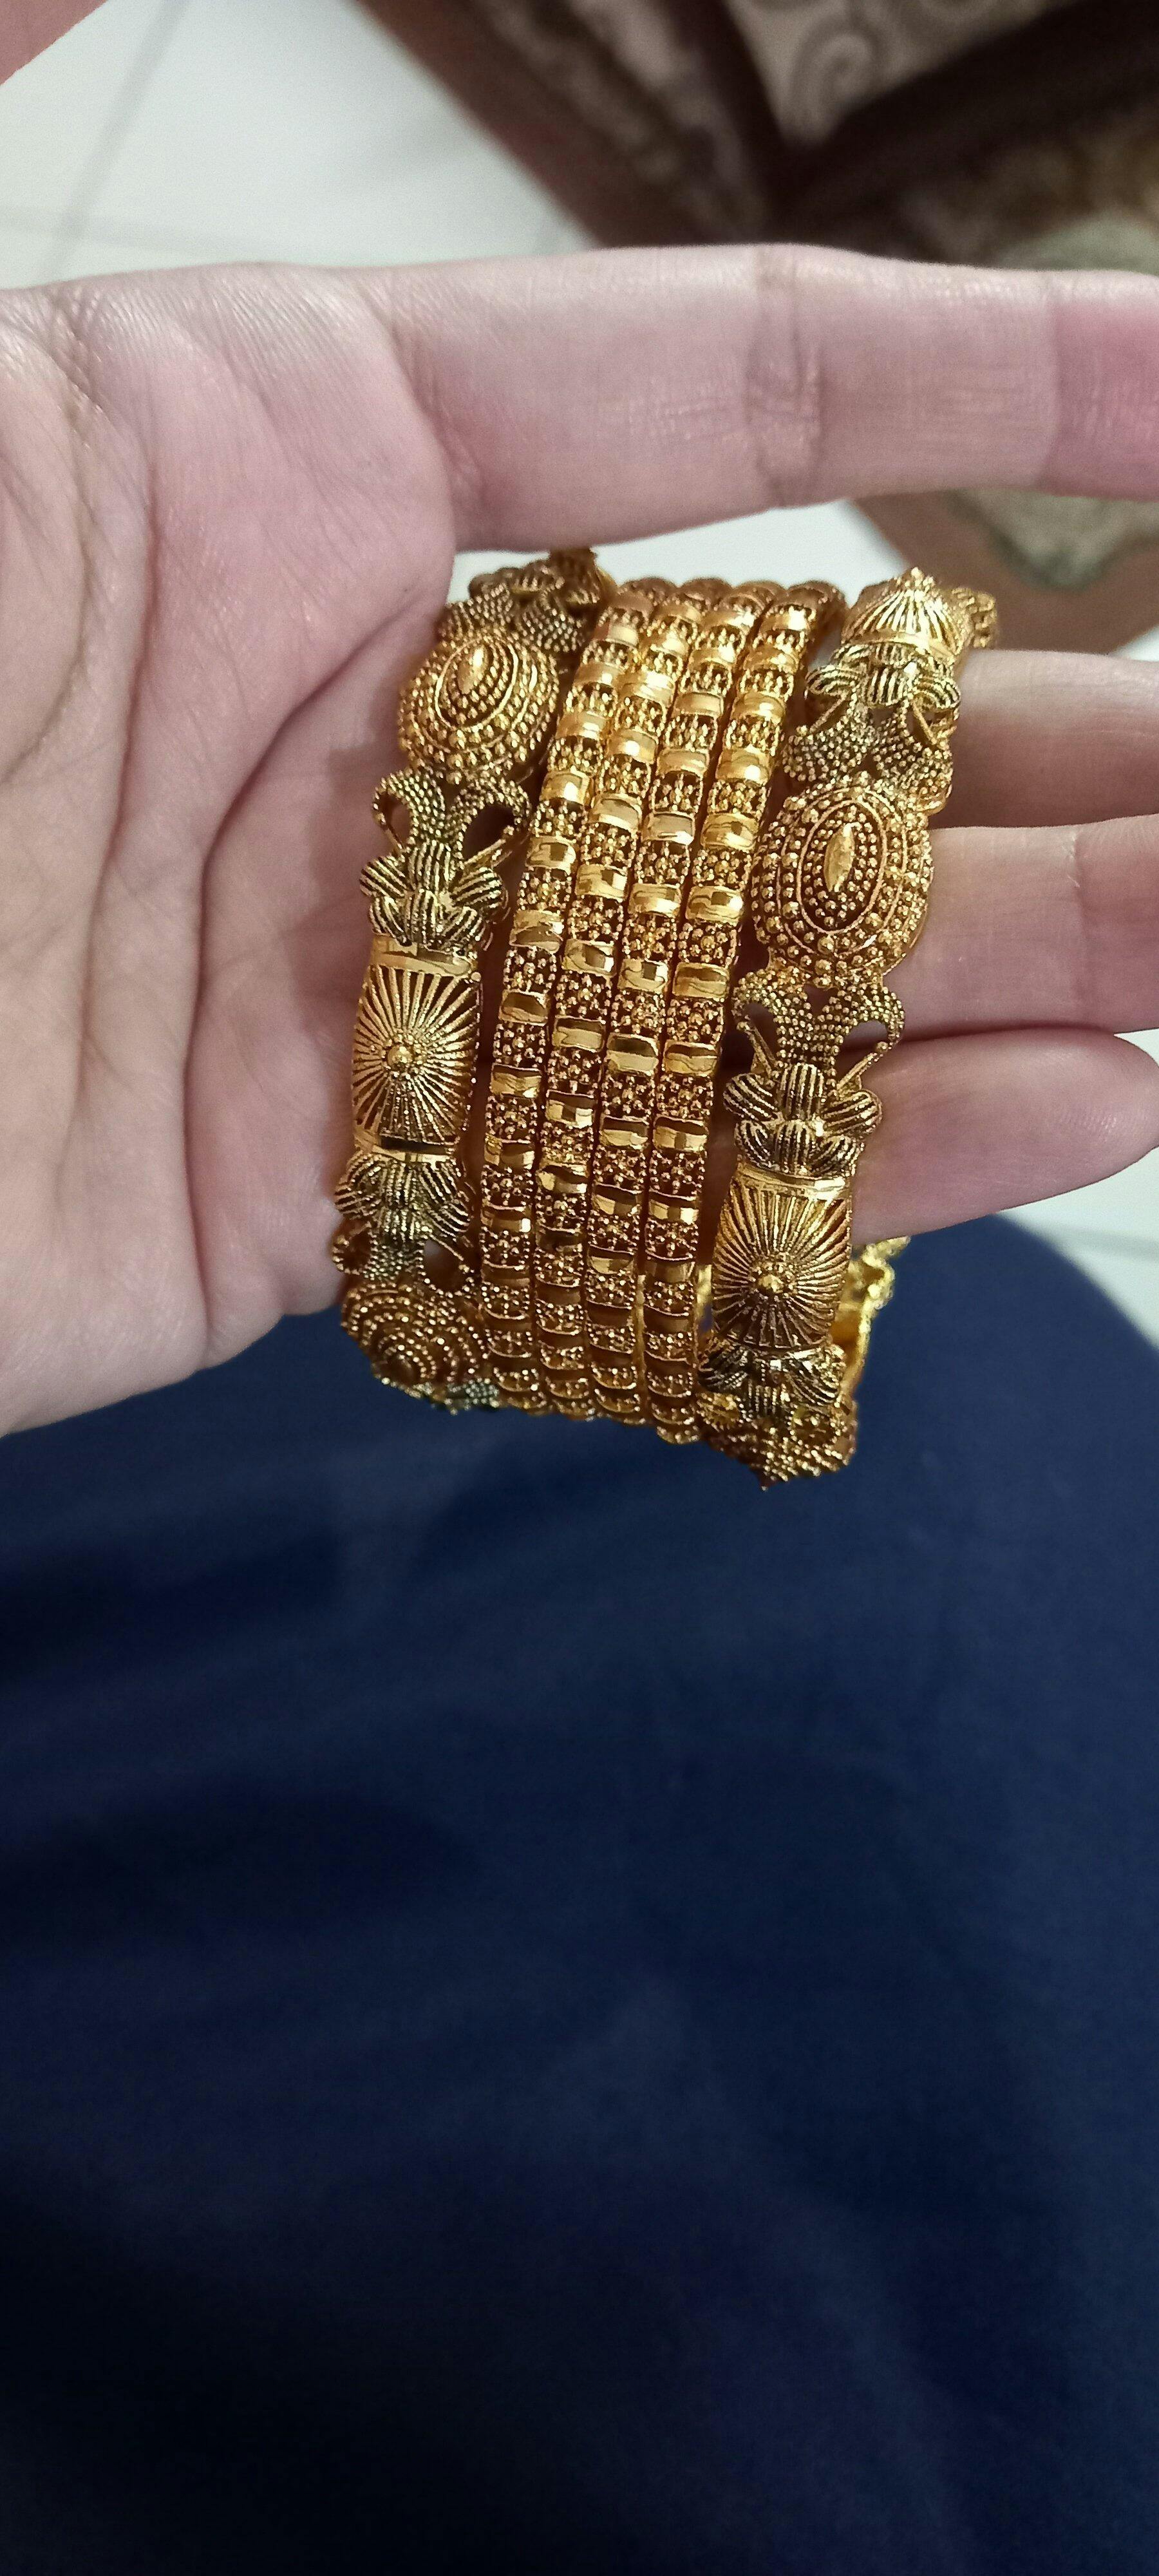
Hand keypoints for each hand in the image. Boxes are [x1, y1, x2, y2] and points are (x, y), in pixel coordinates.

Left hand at [3, 246, 1158, 1432]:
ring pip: (756, 966)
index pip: (708, 393)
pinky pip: (640, 1186)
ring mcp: (373, 980)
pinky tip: (1076, 1099)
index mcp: (294, 468)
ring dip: (1014, 951)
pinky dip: (861, 1159)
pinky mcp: (328, 1205)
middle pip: (779, 723)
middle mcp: (372, 729)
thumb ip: (73, 108)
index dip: (973, 376)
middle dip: (1041, 735)